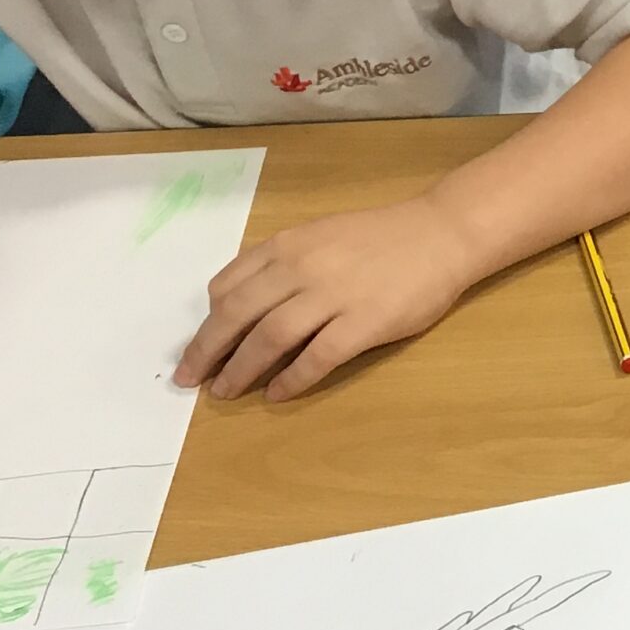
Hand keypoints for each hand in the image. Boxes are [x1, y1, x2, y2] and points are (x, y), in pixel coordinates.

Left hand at [175, 198, 482, 403]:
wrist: (441, 234)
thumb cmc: (380, 237)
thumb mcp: (319, 235)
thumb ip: (281, 262)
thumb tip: (242, 301)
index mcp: (287, 246)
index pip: (228, 286)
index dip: (208, 321)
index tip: (201, 344)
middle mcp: (301, 268)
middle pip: (237, 315)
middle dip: (206, 350)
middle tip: (189, 378)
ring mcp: (333, 297)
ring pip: (269, 338)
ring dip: (240, 370)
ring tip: (224, 392)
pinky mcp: (364, 323)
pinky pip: (317, 358)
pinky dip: (292, 379)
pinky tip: (277, 395)